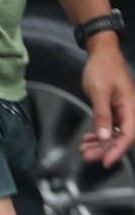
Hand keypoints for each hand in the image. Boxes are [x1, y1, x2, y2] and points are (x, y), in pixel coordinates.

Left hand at [80, 35, 134, 166]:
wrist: (101, 52)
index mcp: (131, 107)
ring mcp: (121, 110)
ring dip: (100, 143)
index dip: (117, 150)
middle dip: (104, 149)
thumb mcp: (99, 91)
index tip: (105, 161)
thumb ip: (102, 114)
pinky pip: (109, 126)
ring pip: (113, 134)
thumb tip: (104, 136)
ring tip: (85, 150)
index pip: (128, 135)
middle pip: (120, 138)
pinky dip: (99, 134)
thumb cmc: (103, 67)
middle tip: (88, 156)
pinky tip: (88, 140)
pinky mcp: (113, 109)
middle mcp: (129, 111)